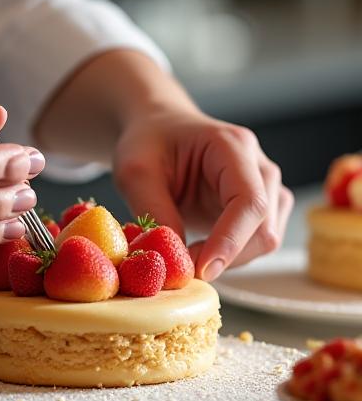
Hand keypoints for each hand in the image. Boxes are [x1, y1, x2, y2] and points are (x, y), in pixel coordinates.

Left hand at [113, 109, 293, 279]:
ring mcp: (266, 189)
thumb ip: (154, 212)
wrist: (158, 130)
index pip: (250, 201)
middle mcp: (260, 167)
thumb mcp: (134, 172)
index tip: (202, 270)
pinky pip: (254, 245)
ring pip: (264, 241)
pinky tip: (198, 250)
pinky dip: (228, 257)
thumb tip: (176, 259)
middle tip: (181, 268)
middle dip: (225, 256)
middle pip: (264, 227)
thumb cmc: (148, 143)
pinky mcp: (260, 210)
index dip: (231, 240)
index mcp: (233, 146)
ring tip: (185, 253)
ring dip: (228, 259)